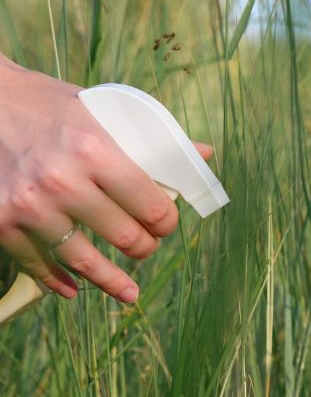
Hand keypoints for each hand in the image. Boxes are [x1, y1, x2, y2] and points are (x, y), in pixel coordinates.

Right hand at [0, 58, 210, 302]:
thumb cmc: (47, 105)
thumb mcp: (101, 111)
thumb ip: (150, 138)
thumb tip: (203, 153)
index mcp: (96, 149)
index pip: (152, 206)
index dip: (166, 222)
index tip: (165, 225)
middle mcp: (63, 180)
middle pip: (125, 236)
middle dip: (143, 247)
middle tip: (145, 247)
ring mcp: (30, 205)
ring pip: (84, 260)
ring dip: (111, 279)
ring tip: (128, 291)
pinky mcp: (0, 221)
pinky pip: (36, 263)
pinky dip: (56, 281)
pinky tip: (72, 290)